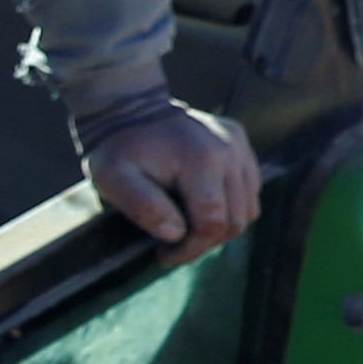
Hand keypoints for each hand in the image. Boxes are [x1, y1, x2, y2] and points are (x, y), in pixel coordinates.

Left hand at [90, 106, 261, 255]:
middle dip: (205, 242)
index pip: (213, 224)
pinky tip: (201, 201)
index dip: (191, 249)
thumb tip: (176, 234)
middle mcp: (228, 150)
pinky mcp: (240, 141)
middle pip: (236, 221)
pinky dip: (230, 204)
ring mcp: (238, 144)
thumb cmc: (119, 149)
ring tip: (188, 225)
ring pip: (249, 209)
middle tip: (174, 245)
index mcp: (200, 160)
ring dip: (221, 225)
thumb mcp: (113, 179)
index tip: (164, 255)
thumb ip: (143, 207)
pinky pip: (249, 189)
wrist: (129, 108)